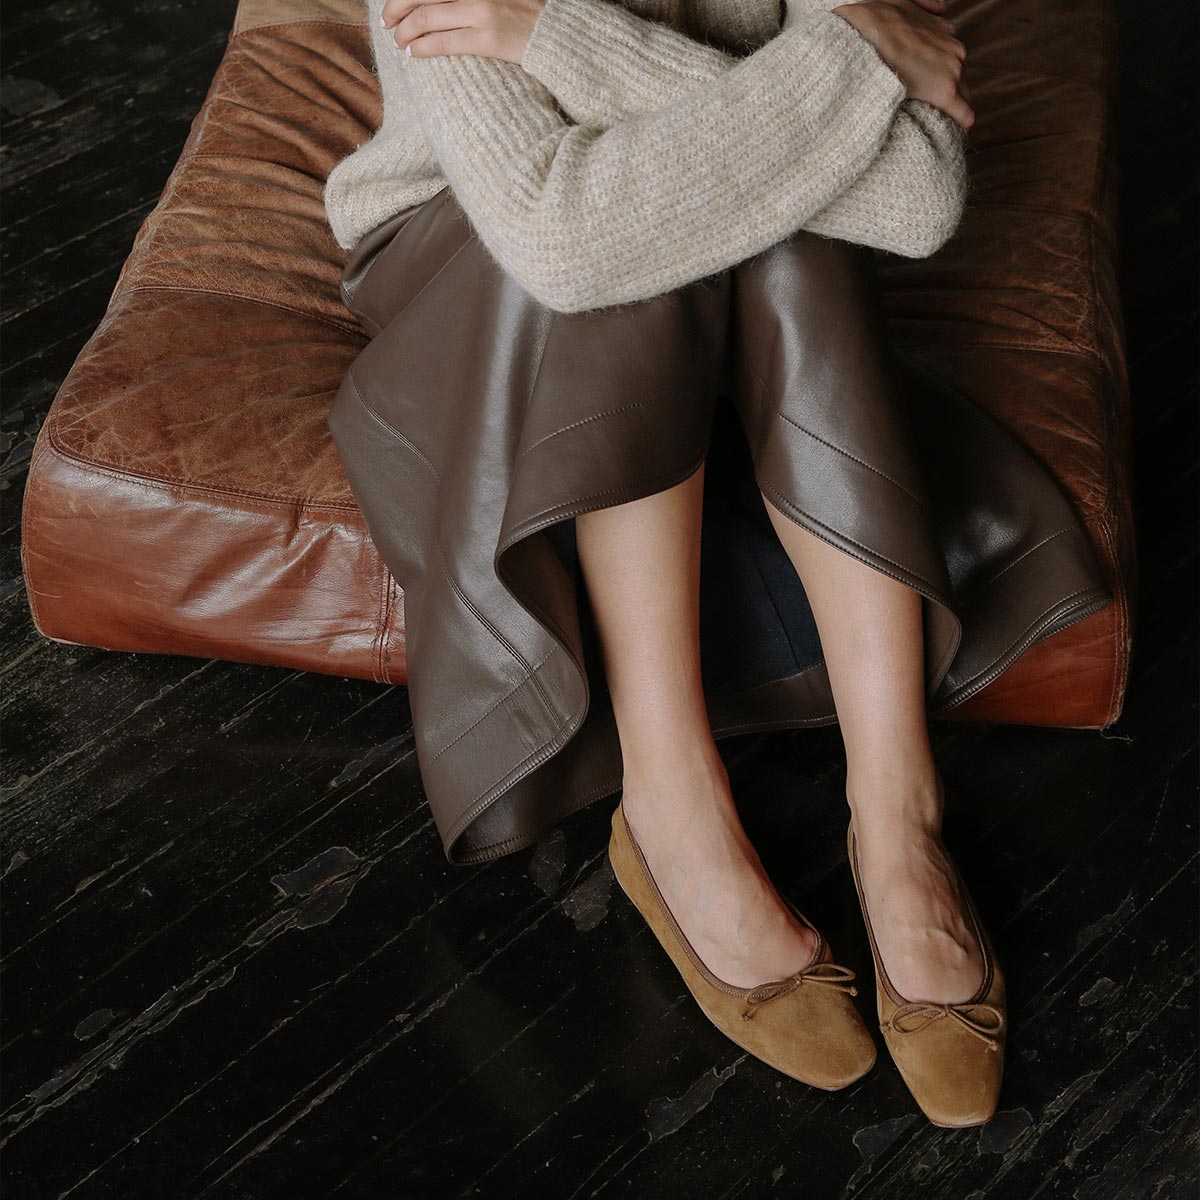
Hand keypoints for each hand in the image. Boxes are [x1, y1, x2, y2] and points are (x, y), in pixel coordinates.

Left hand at [381, 0, 544, 62]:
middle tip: (388, 23)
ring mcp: (482, 11)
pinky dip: (422, 46)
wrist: (559, 32)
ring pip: (427, 16)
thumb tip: (437, 4)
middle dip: (398, 8)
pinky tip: (412, 51)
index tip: (394, 5)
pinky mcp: (488, 38)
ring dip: (406, 30)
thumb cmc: (527, 12)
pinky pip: (444, 41)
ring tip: (398, 42)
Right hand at [831, 0, 974, 130]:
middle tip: (938, 109)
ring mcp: (952, 72)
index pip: (952, 60)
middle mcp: (955, 51)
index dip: (941, 74)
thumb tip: (942, 9)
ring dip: (953, 108)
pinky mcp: (944, 92)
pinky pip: (963, 113)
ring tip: (946, 125)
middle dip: (949, 91)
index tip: (933, 85)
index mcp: (947, 35)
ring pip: (962, 95)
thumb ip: (926, 5)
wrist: (865, 37)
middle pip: (959, 78)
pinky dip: (962, 122)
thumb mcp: (904, 1)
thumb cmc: (878, 21)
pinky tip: (960, 131)